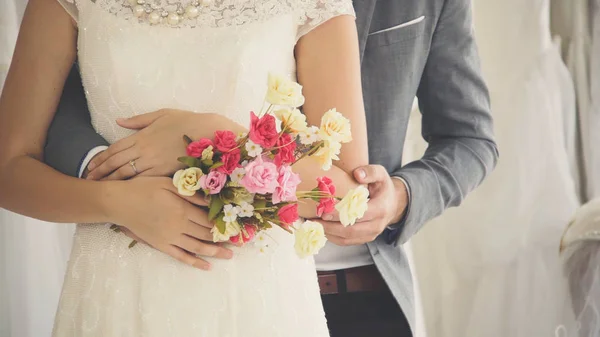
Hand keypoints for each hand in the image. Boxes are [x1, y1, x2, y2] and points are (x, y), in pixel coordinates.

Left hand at [87, 109, 242, 179]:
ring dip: (111, 182)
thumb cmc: (186, 121)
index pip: (114, 149)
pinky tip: (123, 193)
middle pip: (116, 164)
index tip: (89, 167)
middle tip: (88, 182)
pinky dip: (131, 187)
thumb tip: (118, 121)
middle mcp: (144, 150)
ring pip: (126, 174)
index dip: (100, 159)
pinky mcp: (165, 172)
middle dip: (100, 173)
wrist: (207, 131)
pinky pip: (144, 181)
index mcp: (141, 136)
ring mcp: (154, 163)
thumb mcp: (161, 114)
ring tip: (100, 188)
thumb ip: (138, 120)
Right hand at [106, 176, 232, 269]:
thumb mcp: (169, 184)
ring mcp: (170, 237)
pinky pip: (181, 256)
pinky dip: (195, 262)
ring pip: (197, 247)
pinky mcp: (161, 245)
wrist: (120, 202)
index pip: (209, 219)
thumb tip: (210, 200)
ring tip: (229, 256)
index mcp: (182, 209)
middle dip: (225, 238)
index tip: (238, 226)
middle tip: (240, 242)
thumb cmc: (144, 188)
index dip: (225, 223)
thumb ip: (190, 193)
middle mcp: (179, 225)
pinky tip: (207, 266)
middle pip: (206, 234)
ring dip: (215, 252)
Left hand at [319, 165, 407, 245]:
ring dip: (329, 233)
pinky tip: (321, 228)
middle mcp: (377, 225)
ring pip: (347, 238)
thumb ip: (370, 172)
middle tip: (313, 220)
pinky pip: (346, 242)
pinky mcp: (364, 239)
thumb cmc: (383, 187)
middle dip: (330, 227)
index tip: (324, 212)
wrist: (393, 204)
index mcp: (381, 209)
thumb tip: (357, 174)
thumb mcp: (381, 175)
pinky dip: (332, 237)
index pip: (358, 214)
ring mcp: (371, 234)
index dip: (340, 214)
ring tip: (313, 225)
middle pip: (350, 230)